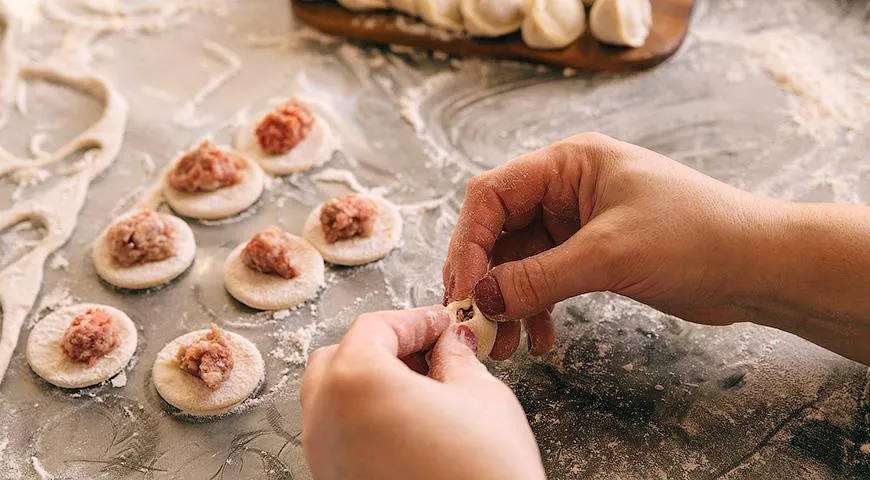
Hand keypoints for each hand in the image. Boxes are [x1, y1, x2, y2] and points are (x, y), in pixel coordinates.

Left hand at [300, 306, 545, 479]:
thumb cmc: (483, 475)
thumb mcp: (481, 396)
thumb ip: (457, 358)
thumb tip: (450, 344)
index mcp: (356, 382)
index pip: (375, 327)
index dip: (414, 319)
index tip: (442, 323)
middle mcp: (325, 417)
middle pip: (341, 356)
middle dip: (385, 346)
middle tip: (431, 350)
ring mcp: (324, 456)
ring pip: (334, 396)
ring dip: (372, 381)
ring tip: (424, 387)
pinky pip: (339, 434)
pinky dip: (366, 416)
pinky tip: (410, 422)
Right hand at [443, 132, 786, 357]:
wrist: (759, 266)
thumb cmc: (696, 237)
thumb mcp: (609, 255)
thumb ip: (538, 277)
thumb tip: (480, 299)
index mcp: (568, 164)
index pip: (492, 195)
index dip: (469, 243)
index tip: (463, 290)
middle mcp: (567, 189)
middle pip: (500, 232)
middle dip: (486, 280)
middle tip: (475, 324)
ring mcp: (578, 223)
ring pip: (519, 263)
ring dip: (508, 304)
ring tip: (503, 346)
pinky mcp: (592, 255)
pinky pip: (545, 281)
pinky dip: (537, 311)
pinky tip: (540, 341)